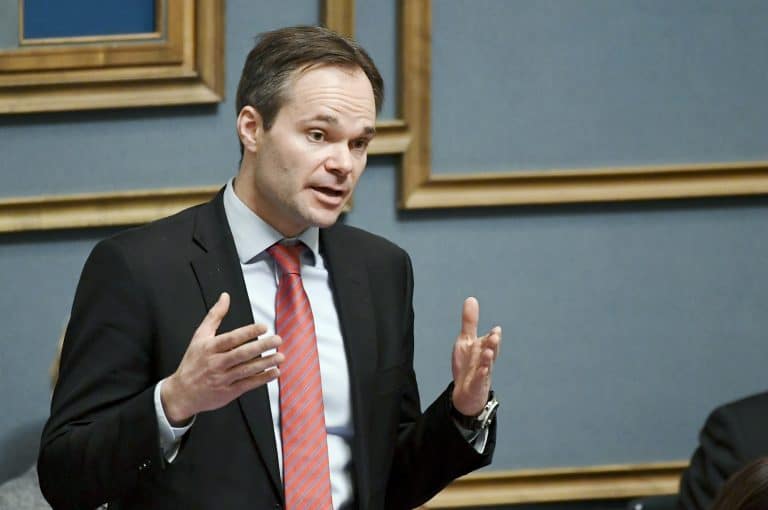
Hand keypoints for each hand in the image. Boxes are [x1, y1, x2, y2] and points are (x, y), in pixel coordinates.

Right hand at [161, 292, 282, 425]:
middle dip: (261, 347)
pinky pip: (248, 384)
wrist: (182, 393)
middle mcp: (216, 363)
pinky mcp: (228, 392)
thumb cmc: (193, 362)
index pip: (231, 338)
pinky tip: (274, 372)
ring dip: (266, 363)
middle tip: (277, 340)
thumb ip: (214, 316)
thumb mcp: (199, 336)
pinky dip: (262, 378)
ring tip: (280, 356)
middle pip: (242, 354)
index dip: (248, 332)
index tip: (263, 327)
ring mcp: (223, 378)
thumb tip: (225, 297)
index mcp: (209, 348)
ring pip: (247, 370)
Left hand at [451, 297, 500, 415]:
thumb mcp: (466, 341)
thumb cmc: (468, 364)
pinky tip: (482, 371)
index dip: (493, 336)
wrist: (466, 392)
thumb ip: (470, 322)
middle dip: (493, 344)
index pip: (489, 341)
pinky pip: (479, 380)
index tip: (496, 330)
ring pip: (486, 365)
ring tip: (488, 352)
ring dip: (488, 359)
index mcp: (483, 349)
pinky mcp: (475, 385)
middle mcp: (484, 360)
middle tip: (494, 336)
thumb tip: (471, 299)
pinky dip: (480, 376)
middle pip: (490, 351)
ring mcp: (481, 373)